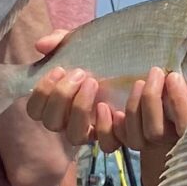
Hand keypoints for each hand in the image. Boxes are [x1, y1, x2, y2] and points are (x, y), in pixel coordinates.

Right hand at [23, 32, 186, 156]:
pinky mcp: (120, 136)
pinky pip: (106, 144)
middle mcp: (73, 120)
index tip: (58, 69)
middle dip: (61, 97)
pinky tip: (110, 106)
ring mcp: (96, 130)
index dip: (42, 94)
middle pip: (52, 124)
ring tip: (94, 82)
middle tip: (81, 73)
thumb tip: (41, 45)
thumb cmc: (112, 55)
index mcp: (61, 101)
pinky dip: (105, 127)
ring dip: (79, 109)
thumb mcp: (87, 43)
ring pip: (74, 136)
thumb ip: (63, 41)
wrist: (150, 65)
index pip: (36, 110)